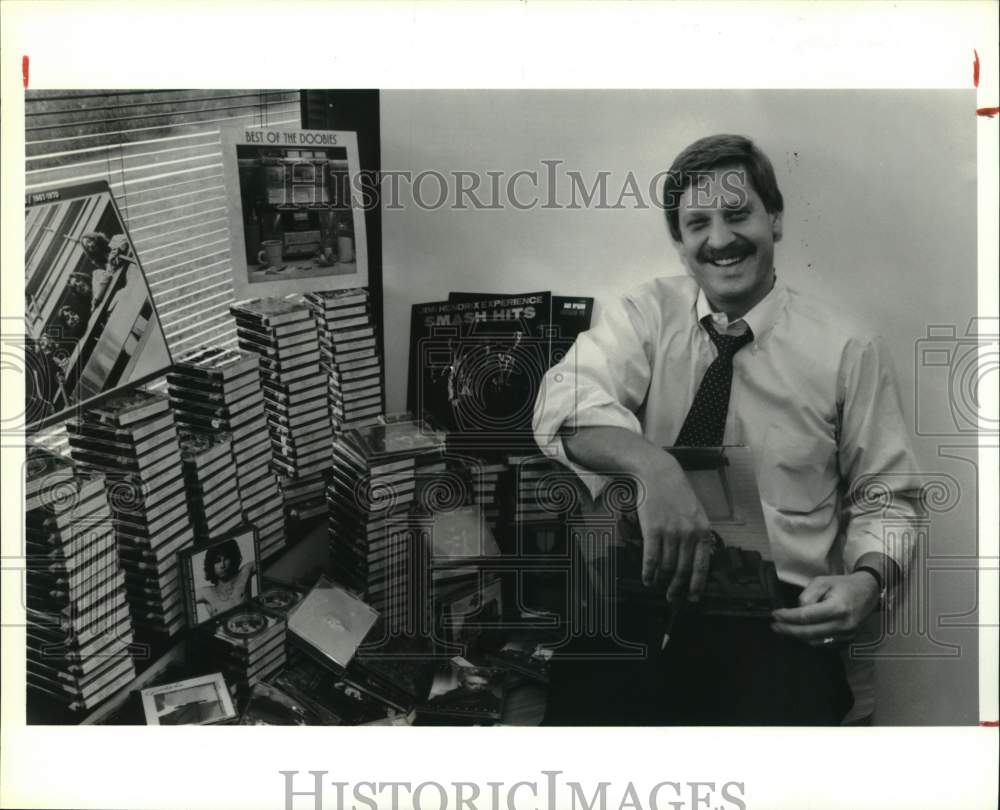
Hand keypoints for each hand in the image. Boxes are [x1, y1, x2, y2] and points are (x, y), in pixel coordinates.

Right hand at [635, 454, 713, 601]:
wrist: (658, 473)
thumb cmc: (676, 492)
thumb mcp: (696, 512)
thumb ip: (698, 535)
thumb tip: (697, 560)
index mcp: (703, 530)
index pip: (702, 566)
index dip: (696, 585)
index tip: (692, 598)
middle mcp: (689, 534)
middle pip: (683, 570)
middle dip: (677, 588)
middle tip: (671, 598)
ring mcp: (671, 532)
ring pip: (667, 567)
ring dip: (661, 580)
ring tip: (657, 585)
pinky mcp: (653, 530)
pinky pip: (651, 559)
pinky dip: (648, 572)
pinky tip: (647, 578)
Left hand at [770, 573, 880, 646]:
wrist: (868, 592)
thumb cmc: (842, 585)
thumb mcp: (822, 581)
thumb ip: (808, 595)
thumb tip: (797, 610)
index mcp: (837, 607)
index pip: (806, 616)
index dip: (788, 617)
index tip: (774, 614)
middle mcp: (843, 624)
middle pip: (809, 632)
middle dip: (788, 630)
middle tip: (774, 626)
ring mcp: (847, 635)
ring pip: (815, 641)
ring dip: (797, 637)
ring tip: (783, 629)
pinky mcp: (847, 640)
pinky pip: (823, 644)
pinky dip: (809, 639)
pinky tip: (798, 632)